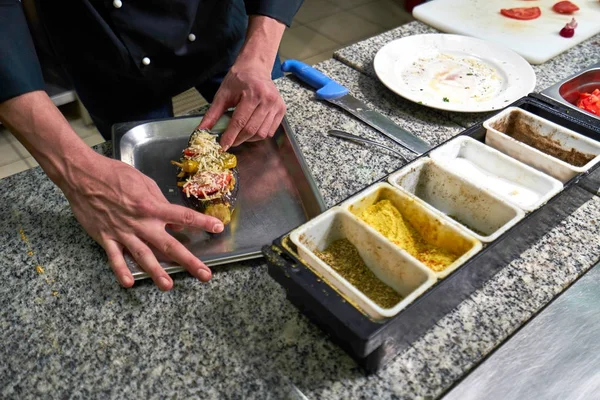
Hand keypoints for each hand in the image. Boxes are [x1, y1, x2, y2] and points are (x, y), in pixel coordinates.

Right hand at [61, 152, 224, 290]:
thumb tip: (174, 219)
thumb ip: (159, 201)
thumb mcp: (144, 182)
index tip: (218, 228)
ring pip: (143, 256)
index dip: (202, 222)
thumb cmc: (115, 175)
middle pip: (169, 245)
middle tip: (204, 274)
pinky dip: (121, 271)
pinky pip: (115, 258)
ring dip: (157, 272)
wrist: (82, 175)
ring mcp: (123, 232)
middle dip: (188, 261)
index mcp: (152, 206)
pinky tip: (129, 283)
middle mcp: (141, 222)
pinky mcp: (105, 238)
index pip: (183, 216)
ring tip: (169, 286)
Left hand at [198, 62, 285, 149]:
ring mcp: (277, 105)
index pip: (240, 121)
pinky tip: (251, 128)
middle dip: (238, 139)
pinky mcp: (281, 109)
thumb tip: (202, 130)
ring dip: (249, 138)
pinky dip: (259, 134)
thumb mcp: (223, 94)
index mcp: (253, 93)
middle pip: (251, 130)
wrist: (255, 67)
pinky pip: (270, 131)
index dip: (230, 136)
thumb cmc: (238, 79)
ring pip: (262, 133)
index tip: (223, 146)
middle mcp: (268, 99)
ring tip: (240, 134)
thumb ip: (213, 113)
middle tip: (229, 142)